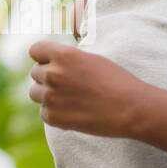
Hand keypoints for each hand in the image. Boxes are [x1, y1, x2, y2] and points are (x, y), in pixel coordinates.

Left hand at [27, 40, 143, 136]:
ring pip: (35, 93)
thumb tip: (51, 61)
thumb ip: (68, 58)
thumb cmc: (116, 81)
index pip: (35, 50)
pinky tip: (74, 112)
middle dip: (48, 78)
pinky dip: (55, 114)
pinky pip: (43, 113)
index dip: (44, 57)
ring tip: (70, 99)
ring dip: (48, 95)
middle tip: (70, 85)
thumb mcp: (91, 59)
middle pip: (35, 73)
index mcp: (64, 55)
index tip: (52, 63)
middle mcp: (53, 73)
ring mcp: (51, 97)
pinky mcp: (54, 117)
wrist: (131, 109)